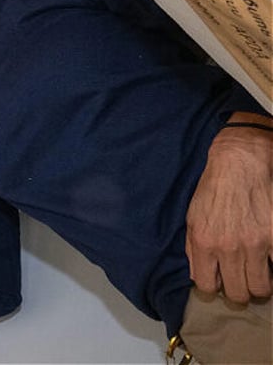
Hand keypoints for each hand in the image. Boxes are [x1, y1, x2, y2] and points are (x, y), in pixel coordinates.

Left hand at [186, 120, 272, 302]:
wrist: (239, 163)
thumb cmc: (213, 189)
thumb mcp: (192, 217)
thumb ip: (193, 248)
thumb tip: (198, 275)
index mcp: (204, 242)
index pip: (207, 286)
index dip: (215, 288)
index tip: (221, 282)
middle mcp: (228, 247)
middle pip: (238, 294)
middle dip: (240, 291)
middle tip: (243, 281)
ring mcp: (255, 244)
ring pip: (261, 288)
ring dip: (260, 285)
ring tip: (259, 274)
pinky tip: (269, 259)